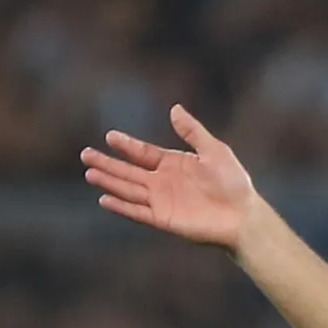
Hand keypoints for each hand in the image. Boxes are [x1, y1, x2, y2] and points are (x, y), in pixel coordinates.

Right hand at [82, 105, 257, 250]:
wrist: (242, 216)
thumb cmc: (233, 183)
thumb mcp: (214, 150)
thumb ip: (192, 131)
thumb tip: (174, 108)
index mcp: (173, 164)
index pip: (143, 152)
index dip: (126, 145)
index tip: (109, 136)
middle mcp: (163, 182)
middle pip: (129, 171)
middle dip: (107, 163)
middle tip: (85, 154)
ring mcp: (162, 201)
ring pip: (128, 189)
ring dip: (109, 182)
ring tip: (89, 173)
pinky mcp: (164, 219)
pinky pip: (137, 212)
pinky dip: (121, 206)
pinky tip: (104, 199)